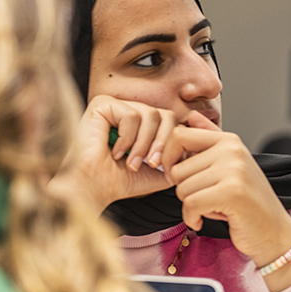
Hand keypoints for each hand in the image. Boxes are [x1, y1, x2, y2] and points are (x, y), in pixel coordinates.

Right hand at [56, 95, 191, 208]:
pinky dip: (128, 138)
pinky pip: (133, 115)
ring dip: (144, 144)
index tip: (165, 167)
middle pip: (165, 115)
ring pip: (151, 114)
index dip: (172, 143)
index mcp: (140, 125)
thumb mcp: (158, 171)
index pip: (170, 121)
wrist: (92, 188)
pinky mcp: (103, 104)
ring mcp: (116, 105)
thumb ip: (177, 158)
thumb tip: (199, 147)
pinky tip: (114, 151)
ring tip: (132, 162)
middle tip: (152, 164)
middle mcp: (128, 111)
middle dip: (162, 143)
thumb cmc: (118, 182)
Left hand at [169, 119, 290, 265]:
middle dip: (184, 190)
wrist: (273, 232)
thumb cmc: (247, 202)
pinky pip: (190, 204)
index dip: (168, 157)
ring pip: (182, 188)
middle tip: (207, 199)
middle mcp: (232, 150)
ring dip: (191, 206)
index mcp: (229, 141)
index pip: (179, 135)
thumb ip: (209, 141)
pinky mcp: (232, 192)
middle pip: (177, 169)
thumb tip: (191, 116)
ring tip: (213, 207)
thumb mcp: (228, 167)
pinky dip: (191, 218)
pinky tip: (203, 221)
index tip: (176, 177)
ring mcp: (234, 170)